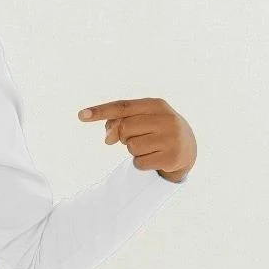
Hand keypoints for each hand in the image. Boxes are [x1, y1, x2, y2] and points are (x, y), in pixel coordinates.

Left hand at [79, 98, 195, 181]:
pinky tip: (153, 158)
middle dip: (122, 136)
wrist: (188, 148)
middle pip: (124, 128)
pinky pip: (139, 162)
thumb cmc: (157, 131)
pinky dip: (140, 163)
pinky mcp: (171, 157)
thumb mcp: (142, 120)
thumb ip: (121, 122)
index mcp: (156, 104)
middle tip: (132, 139)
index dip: (101, 111)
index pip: (123, 107)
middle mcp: (166, 119)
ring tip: (148, 147)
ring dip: (133, 151)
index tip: (81, 115)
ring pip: (131, 147)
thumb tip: (108, 136)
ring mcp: (171, 138)